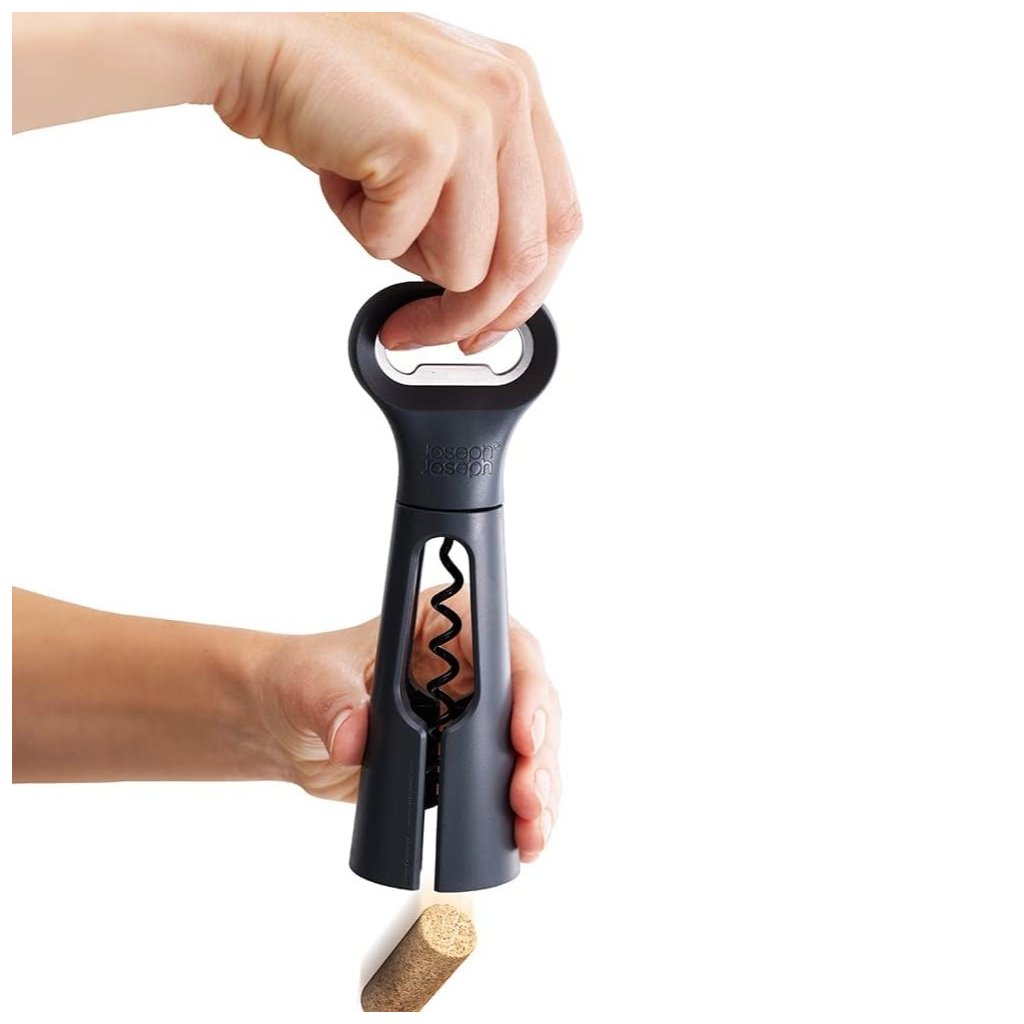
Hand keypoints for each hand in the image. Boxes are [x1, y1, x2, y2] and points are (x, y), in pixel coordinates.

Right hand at [216, 13, 580, 352]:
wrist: (259, 54)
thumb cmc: (338, 97)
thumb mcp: (436, 136)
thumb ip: (480, 195)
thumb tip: (490, 289)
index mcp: (521, 92)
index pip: (558, 225)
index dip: (525, 295)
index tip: (485, 328)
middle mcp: (510, 96)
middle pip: (523, 259)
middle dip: (467, 315)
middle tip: (419, 330)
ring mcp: (473, 117)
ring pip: (467, 267)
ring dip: (404, 259)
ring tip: (370, 200)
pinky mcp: (426, 142)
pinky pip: (403, 248)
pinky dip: (364, 234)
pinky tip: (348, 181)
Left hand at [256, 587, 561, 862]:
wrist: (282, 726)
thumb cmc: (302, 679)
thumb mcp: (312, 683)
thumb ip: (335, 705)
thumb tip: (353, 739)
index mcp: (443, 624)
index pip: (504, 647)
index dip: (525, 689)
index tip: (524, 736)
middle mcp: (470, 664)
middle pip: (529, 702)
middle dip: (537, 754)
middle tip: (528, 799)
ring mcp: (473, 713)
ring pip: (530, 746)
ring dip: (538, 789)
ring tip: (531, 831)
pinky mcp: (466, 758)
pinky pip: (507, 781)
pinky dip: (521, 813)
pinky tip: (525, 840)